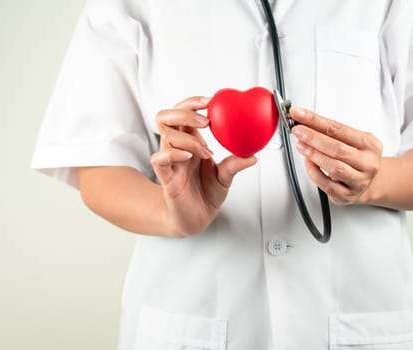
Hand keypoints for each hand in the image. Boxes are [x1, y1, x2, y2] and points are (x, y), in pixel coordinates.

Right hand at [150, 96, 256, 236]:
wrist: (196, 219)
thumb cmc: (205, 194)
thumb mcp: (225, 177)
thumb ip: (235, 164)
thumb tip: (252, 155)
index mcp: (190, 141)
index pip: (182, 112)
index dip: (192, 103)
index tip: (211, 101)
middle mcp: (177, 148)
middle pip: (166, 117)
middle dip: (185, 112)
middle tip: (206, 120)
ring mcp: (170, 161)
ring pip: (166, 135)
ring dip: (188, 138)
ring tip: (206, 150)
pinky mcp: (165, 177)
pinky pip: (159, 158)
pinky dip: (172, 153)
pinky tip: (188, 156)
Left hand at [290, 107, 382, 204]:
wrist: (370, 183)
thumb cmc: (357, 158)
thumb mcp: (352, 141)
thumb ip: (331, 132)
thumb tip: (305, 122)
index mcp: (370, 145)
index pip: (339, 129)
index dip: (316, 120)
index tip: (300, 114)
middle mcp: (368, 163)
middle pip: (337, 148)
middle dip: (313, 138)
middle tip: (298, 130)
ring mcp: (359, 181)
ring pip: (334, 167)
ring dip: (313, 154)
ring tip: (301, 145)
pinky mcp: (346, 195)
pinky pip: (326, 184)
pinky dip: (314, 171)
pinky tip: (308, 162)